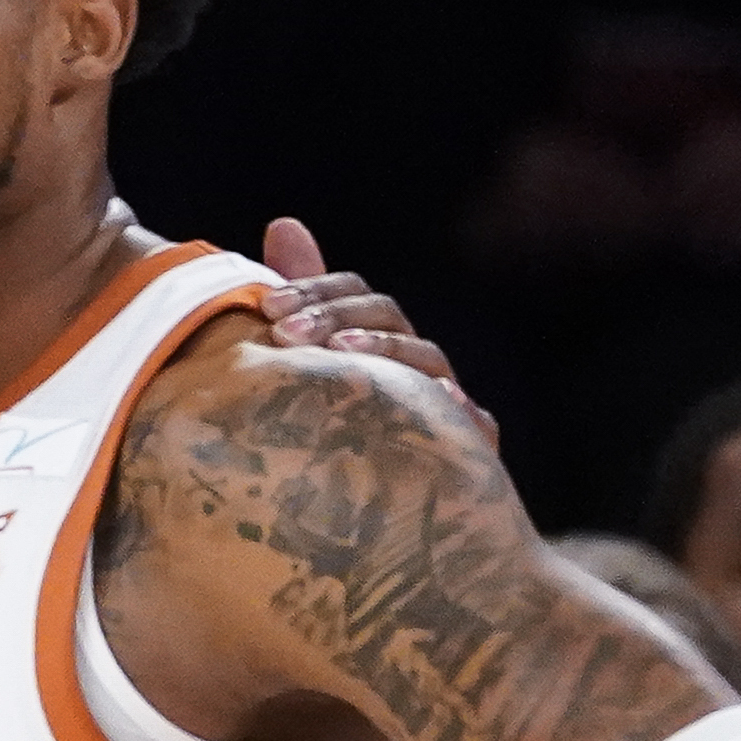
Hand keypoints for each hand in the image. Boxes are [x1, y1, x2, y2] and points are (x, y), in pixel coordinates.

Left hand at [255, 219, 479, 431]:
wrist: (386, 517)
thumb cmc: (335, 432)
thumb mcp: (304, 367)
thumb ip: (298, 300)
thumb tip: (285, 223)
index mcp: (372, 337)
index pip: (353, 294)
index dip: (315, 289)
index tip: (267, 307)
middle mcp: (411, 361)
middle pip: (388, 316)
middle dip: (337, 315)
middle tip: (286, 332)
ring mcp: (443, 399)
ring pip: (426, 360)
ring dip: (386, 350)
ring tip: (342, 352)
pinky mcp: (469, 443)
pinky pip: (473, 423)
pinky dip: (458, 413)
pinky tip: (437, 406)